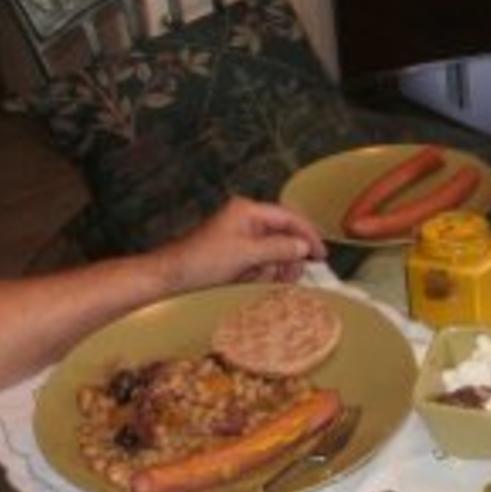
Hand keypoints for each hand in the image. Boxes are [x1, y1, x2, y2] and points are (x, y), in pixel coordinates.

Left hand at [154, 197, 326, 292]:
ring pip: (274, 251)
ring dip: (277, 267)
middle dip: (290, 256)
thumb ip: (279, 248)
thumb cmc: (201, 261)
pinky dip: (264, 272)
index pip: (289, 217)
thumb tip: (303, 247)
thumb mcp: (246, 254)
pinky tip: (258, 280)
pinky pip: (261, 261)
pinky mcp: (235, 253)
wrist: (169, 278)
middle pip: (283, 234)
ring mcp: (240, 237)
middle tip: (296, 274)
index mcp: (247, 211)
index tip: (321, 255)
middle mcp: (246, 220)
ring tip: (273, 280)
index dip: (308, 235)